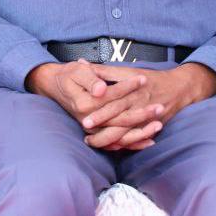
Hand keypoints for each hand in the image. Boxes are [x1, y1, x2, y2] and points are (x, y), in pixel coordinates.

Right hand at [26, 60, 162, 152]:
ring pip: (121, 135)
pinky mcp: (98, 134)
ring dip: (141, 131)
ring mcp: (94, 129)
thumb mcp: (76, 71)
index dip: (128, 87)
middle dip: (142, 113)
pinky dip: (135, 144)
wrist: (55, 86)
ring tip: (159, 123)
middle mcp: (88, 119)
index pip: (111, 97)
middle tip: (160, 105)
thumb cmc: (69, 76)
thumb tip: (102, 89)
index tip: (143, 79)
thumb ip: (90, 79)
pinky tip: (150, 141)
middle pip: (119, 118)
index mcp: (85, 104)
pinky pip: (119, 144)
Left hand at [80, 63, 215, 150]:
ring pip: (128, 134)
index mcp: (133, 91)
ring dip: (111, 141)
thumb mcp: (128, 70)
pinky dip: (126, 145)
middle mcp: (140, 106)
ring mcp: (147, 119)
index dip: (100, 112)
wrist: (179, 88)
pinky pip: (137, 139)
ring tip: (93, 143)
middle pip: (120, 121)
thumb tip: (81, 63)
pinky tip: (112, 148)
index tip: (85, 119)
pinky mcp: (152, 127)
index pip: (114, 103)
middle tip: (86, 135)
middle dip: (103, 130)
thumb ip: (104, 70)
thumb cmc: (150, 78)